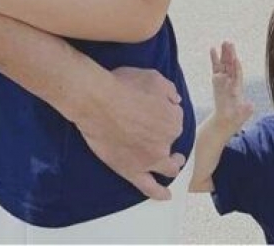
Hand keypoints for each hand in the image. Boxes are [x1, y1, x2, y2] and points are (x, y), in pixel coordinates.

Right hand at [74, 67, 184, 199]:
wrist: (97, 101)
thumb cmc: (123, 85)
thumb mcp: (153, 77)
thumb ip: (169, 90)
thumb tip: (177, 101)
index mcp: (172, 120)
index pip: (175, 118)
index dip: (166, 112)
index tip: (157, 109)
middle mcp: (166, 143)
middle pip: (173, 143)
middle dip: (172, 140)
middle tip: (164, 136)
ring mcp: (150, 160)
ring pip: (168, 168)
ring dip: (172, 165)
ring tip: (171, 163)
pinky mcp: (132, 170)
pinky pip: (150, 188)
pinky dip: (159, 194)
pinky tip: (165, 196)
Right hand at [210, 42, 252, 132]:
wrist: (224, 122)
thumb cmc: (234, 119)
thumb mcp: (242, 116)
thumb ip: (246, 110)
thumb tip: (251, 105)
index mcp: (238, 88)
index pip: (238, 74)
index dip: (236, 67)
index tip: (235, 58)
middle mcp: (231, 82)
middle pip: (231, 65)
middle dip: (230, 54)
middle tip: (229, 42)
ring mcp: (223, 80)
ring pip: (224, 64)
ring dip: (223, 53)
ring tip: (223, 42)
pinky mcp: (216, 81)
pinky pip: (215, 67)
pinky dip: (214, 58)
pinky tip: (212, 49)